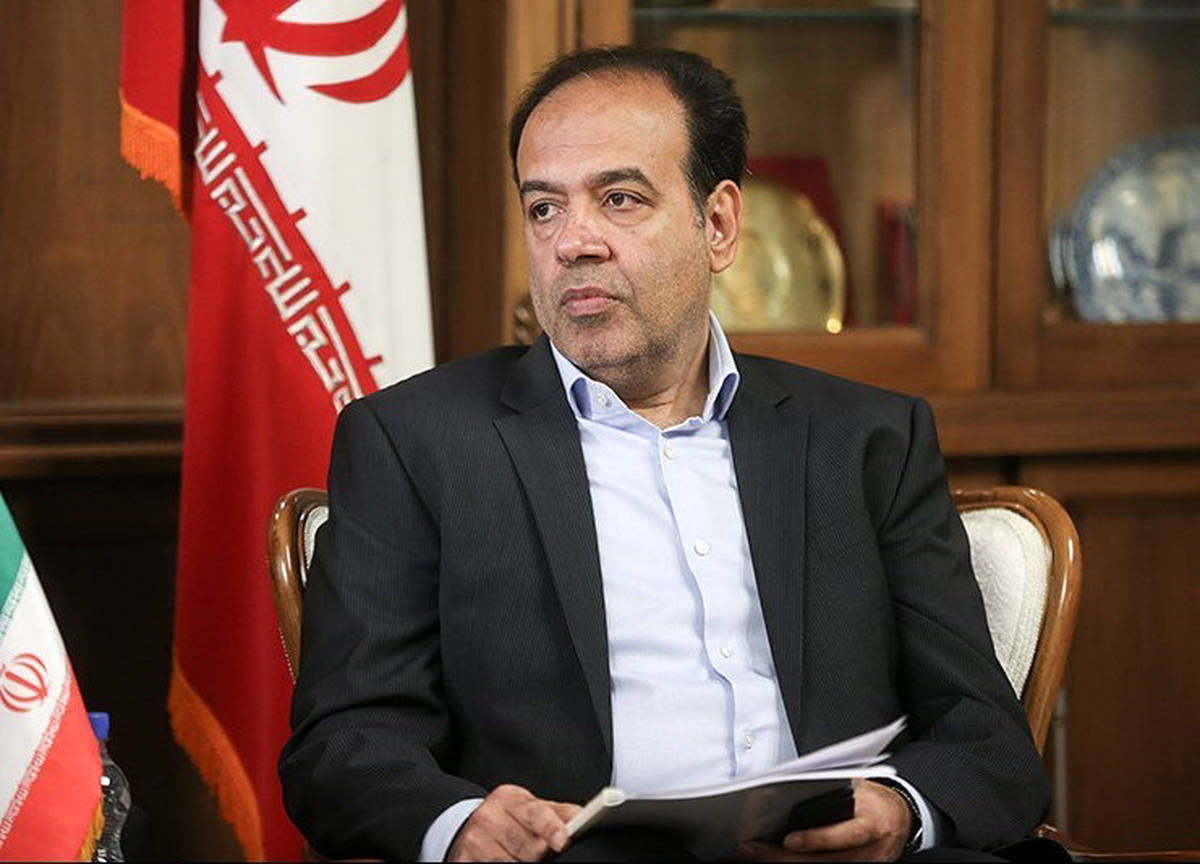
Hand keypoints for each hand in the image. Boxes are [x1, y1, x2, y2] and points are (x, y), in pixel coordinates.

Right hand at [448, 783, 580, 861]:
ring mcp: (474, 842)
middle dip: (540, 856)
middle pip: (525, 846)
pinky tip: (510, 862)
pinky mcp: (463, 861)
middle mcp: (488, 817)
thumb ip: (559, 812)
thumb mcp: (530, 808)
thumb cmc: (508, 819)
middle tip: (548, 856)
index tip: (562, 841)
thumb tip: (582, 817)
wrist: (467, 828)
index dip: (550, 828)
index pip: (535, 813)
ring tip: (527, 860)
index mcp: (509, 799)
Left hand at [738, 781, 910, 861]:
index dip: (817, 840)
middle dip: (783, 858)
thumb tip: (799, 783)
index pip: (845, 836)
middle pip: (824, 862)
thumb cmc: (875, 801)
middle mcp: (869, 853)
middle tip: (752, 849)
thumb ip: (836, 788)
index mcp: (873, 825)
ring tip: (754, 855)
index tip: (789, 840)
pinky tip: (773, 860)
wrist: (901, 821)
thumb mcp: (862, 788)